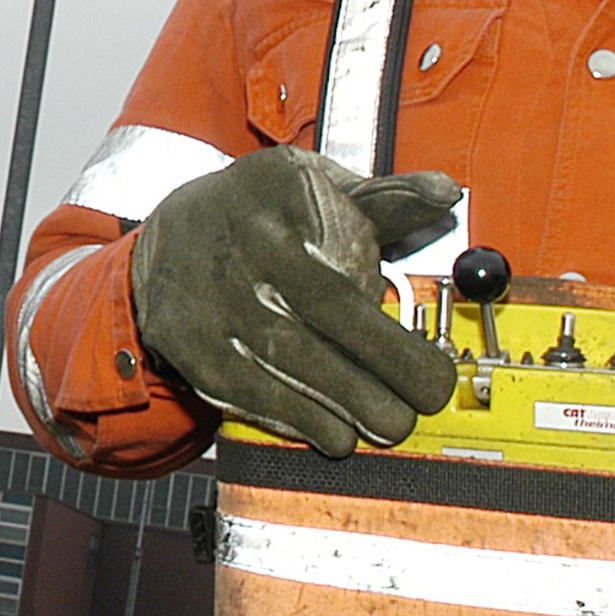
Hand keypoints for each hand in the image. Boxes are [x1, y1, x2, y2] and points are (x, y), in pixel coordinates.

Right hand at [127, 147, 460, 454]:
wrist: (170, 233)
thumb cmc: (262, 212)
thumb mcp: (317, 184)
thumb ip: (386, 195)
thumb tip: (444, 193)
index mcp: (275, 195)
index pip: (338, 277)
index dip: (385, 337)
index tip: (433, 369)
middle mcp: (235, 241)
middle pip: (315, 319)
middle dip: (378, 372)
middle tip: (420, 404)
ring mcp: (204, 294)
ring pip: (282, 360)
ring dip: (342, 402)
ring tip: (387, 424)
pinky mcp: (184, 337)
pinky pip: (243, 387)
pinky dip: (293, 416)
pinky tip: (332, 431)